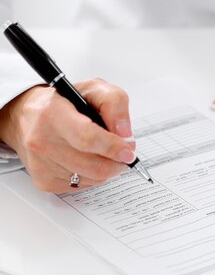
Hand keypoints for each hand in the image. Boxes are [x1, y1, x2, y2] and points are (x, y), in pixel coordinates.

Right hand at [0, 78, 135, 191]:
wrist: (26, 115)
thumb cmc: (61, 102)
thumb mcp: (92, 88)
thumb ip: (114, 103)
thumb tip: (124, 133)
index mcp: (52, 113)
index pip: (87, 138)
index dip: (112, 147)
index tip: (128, 149)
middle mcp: (41, 140)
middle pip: (92, 165)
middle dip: (116, 161)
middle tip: (124, 153)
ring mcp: (40, 163)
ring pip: (90, 178)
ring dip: (106, 168)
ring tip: (106, 153)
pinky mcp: (42, 180)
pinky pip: (79, 186)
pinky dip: (91, 176)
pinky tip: (88, 160)